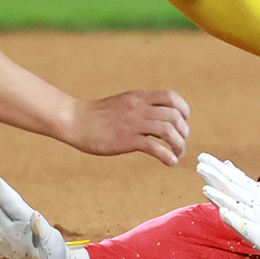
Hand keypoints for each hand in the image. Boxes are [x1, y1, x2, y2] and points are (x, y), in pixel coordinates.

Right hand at [65, 90, 190, 164]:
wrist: (75, 121)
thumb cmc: (98, 115)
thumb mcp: (124, 102)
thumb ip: (142, 107)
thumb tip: (160, 118)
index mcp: (139, 97)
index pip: (171, 96)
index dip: (183, 109)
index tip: (183, 121)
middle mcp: (139, 107)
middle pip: (174, 116)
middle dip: (183, 131)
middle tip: (181, 142)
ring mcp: (134, 123)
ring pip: (168, 131)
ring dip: (179, 144)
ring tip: (178, 153)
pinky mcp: (127, 140)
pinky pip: (155, 147)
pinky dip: (167, 156)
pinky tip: (170, 162)